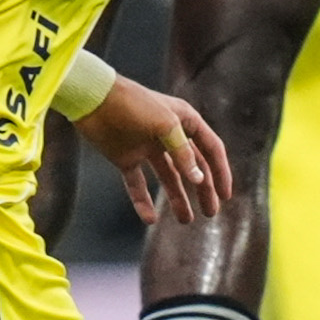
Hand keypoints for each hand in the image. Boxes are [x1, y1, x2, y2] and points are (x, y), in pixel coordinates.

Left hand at [71, 74, 233, 223]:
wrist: (93, 99)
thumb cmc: (132, 104)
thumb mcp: (164, 125)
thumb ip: (182, 153)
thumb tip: (199, 180)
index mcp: (184, 120)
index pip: (210, 148)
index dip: (221, 171)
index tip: (226, 195)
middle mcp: (168, 135)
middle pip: (192, 166)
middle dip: (203, 189)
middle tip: (210, 213)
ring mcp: (147, 147)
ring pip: (168, 177)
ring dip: (177, 198)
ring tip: (185, 220)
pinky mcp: (126, 157)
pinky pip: (138, 184)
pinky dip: (143, 201)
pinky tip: (149, 218)